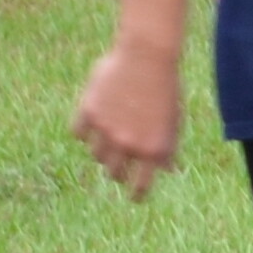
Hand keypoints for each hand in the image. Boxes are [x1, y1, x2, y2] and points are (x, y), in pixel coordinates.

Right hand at [75, 38, 185, 195]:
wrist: (148, 55)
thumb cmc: (165, 86)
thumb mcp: (174, 120)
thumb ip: (168, 147)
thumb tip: (168, 171)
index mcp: (152, 150)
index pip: (140, 186)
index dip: (136, 195)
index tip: (134, 197)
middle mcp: (128, 144)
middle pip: (113, 173)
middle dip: (117, 172)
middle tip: (119, 165)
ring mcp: (106, 129)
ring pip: (96, 155)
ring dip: (102, 150)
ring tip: (110, 136)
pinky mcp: (89, 112)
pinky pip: (78, 133)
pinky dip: (83, 130)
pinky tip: (92, 121)